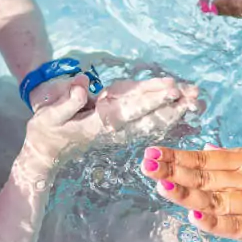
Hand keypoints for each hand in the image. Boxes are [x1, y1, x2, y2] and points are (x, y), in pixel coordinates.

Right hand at [24, 77, 198, 162]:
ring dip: (174, 109)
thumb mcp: (47, 116)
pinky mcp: (120, 128)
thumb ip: (66, 102)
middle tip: (195, 92)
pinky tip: (181, 110)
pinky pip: (147, 121)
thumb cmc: (45, 132)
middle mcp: (114, 128)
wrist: (46, 154)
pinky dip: (166, 116)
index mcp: (99, 124)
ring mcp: (119, 130)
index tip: (171, 88)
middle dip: (172, 102)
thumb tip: (84, 86)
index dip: (152, 97)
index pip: (130, 109)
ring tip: (196, 98)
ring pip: (151, 118)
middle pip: (148, 114)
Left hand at [138, 143, 241, 241]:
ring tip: (162, 187)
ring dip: (188, 195)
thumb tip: (210, 152)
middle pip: (206, 178)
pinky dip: (218, 225)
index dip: (179, 159)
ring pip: (217, 200)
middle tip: (146, 165)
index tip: (152, 154)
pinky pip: (240, 228)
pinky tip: (197, 221)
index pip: (207, 161)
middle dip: (174, 172)